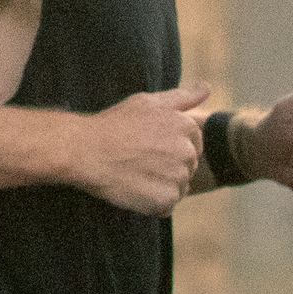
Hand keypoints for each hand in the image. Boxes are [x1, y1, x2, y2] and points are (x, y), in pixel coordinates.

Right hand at [75, 81, 212, 216]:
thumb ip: (182, 97)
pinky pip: (167, 206)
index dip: (169, 147)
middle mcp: (186, 151)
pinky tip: (134, 189)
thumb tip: (207, 87)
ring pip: (179, 188)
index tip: (148, 146)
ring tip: (136, 174)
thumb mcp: (148, 102)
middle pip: (188, 167)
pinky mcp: (165, 199)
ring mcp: (177, 177)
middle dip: (168, 167)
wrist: (85, 150)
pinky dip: (153, 203)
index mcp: (186, 126)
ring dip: (161, 186)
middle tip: (139, 160)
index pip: (193, 145)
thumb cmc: (115, 124)